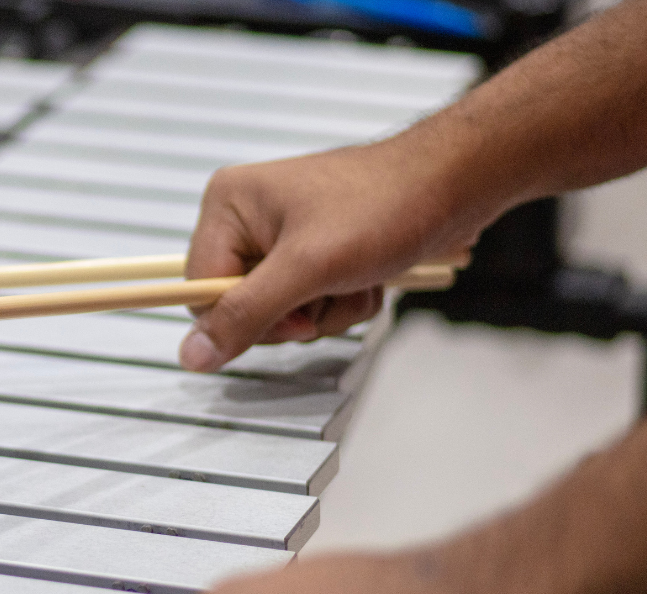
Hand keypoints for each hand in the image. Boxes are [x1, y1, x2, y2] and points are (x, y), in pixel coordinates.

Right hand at [179, 135, 493, 372]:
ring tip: (358, 278)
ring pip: (283, 311)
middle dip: (296, 312)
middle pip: (241, 305)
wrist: (457, 183)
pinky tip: (369, 277)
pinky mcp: (318, 251)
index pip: (199, 290)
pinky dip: (344, 301)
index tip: (294, 312)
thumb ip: (245, 314)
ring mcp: (285, 236)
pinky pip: (313, 302)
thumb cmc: (385, 206)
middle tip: (331, 288)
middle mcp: (248, 219)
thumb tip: (189, 357)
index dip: (243, 315)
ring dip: (327, 309)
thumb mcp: (307, 267)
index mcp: (227, 206)